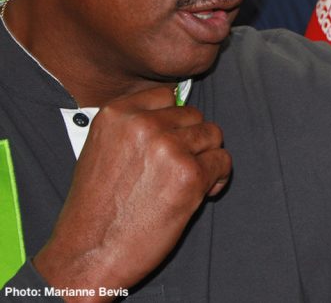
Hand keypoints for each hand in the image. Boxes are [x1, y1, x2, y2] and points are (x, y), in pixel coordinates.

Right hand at [33, 86, 230, 300]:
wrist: (88, 254)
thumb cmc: (96, 208)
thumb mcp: (102, 148)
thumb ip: (133, 126)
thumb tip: (174, 110)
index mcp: (117, 113)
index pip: (167, 95)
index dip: (175, 119)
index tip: (173, 137)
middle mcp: (144, 125)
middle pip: (194, 115)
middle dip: (193, 140)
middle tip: (181, 166)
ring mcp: (169, 147)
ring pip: (213, 135)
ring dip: (208, 157)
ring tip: (190, 179)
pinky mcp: (190, 175)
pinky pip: (223, 162)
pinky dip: (218, 178)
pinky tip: (202, 192)